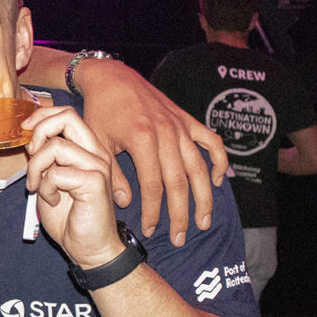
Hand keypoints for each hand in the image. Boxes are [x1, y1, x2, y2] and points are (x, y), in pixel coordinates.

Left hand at [23, 107, 125, 267]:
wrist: (90, 248)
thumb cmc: (70, 217)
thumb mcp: (50, 180)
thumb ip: (44, 157)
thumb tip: (28, 137)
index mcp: (87, 149)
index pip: (66, 114)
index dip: (41, 118)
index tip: (25, 134)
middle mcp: (96, 153)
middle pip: (66, 117)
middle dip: (39, 131)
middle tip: (31, 155)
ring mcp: (97, 166)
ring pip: (55, 146)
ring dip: (36, 168)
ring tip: (39, 188)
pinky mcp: (95, 182)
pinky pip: (56, 173)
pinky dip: (46, 187)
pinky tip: (53, 200)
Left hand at [73, 58, 226, 244]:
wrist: (112, 77)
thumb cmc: (100, 110)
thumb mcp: (97, 143)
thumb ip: (113, 174)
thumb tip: (126, 204)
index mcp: (142, 139)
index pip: (153, 186)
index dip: (153, 212)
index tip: (149, 231)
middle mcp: (166, 133)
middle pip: (180, 182)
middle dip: (181, 214)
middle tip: (180, 239)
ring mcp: (180, 126)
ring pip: (199, 167)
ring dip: (204, 197)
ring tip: (204, 221)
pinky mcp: (187, 119)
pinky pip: (210, 142)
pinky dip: (218, 161)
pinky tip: (218, 181)